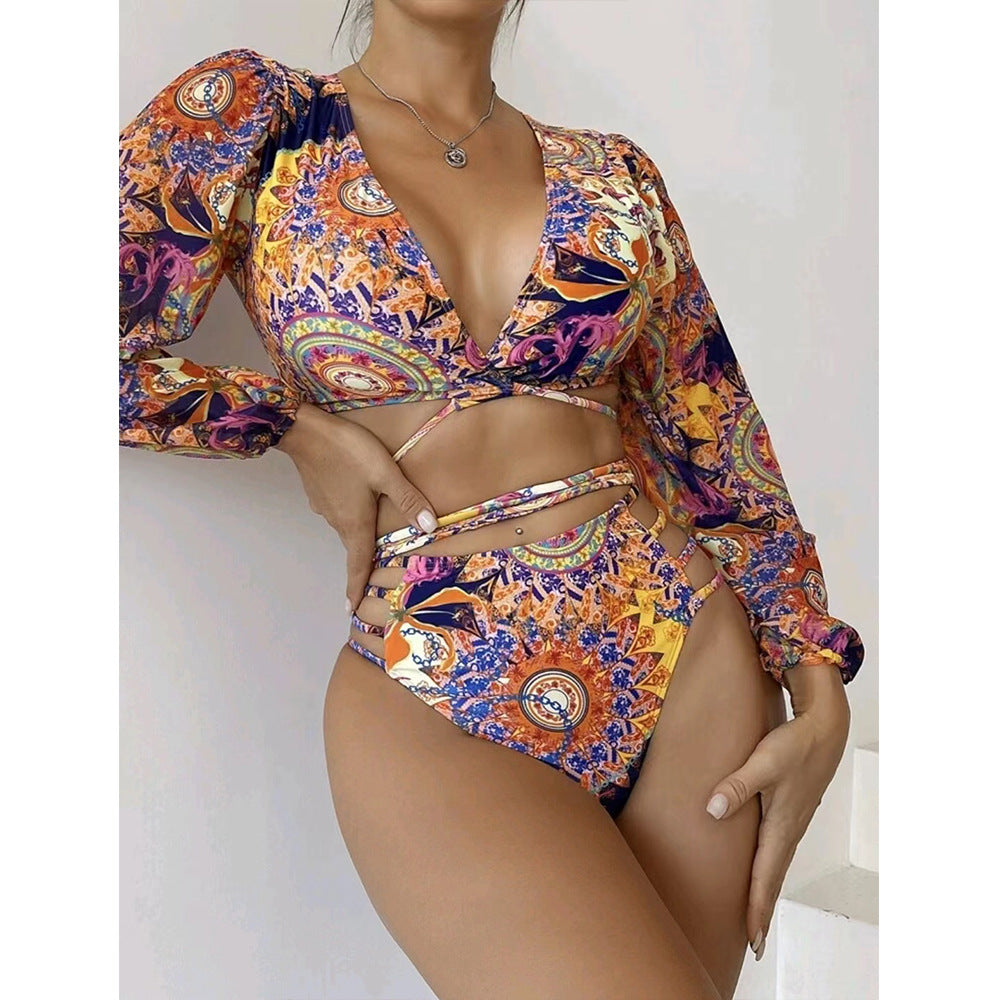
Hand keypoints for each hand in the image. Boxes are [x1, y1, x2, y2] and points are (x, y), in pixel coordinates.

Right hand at [275, 402, 438, 610]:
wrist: (303, 429)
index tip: (351, 611)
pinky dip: (349, 514)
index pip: (358, 565)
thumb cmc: (347, 451)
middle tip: (372, 576)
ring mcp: (325, 508)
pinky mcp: (318, 493)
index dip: (356, 589)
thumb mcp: (385, 473)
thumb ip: (408, 500)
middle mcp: (338, 522)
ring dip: (358, 534)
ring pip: (347, 527)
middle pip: (354, 547)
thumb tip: (429, 527)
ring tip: (372, 532)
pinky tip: (358, 499)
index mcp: (355, 524)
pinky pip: (339, 511)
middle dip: (363, 563)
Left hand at [703, 661, 849, 961]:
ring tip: (757, 913)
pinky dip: (772, 867)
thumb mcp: (764, 763)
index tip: (752, 938)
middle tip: (754, 942)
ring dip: (768, 889)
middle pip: (774, 878)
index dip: (758, 907)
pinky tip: (765, 867)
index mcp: (782, 825)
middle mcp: (789, 828)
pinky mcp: (792, 809)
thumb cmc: (796, 745)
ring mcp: (793, 820)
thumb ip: (737, 786)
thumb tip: (712, 810)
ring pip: (778, 864)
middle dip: (763, 909)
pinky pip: (780, 848)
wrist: (826, 727)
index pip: (767, 875)